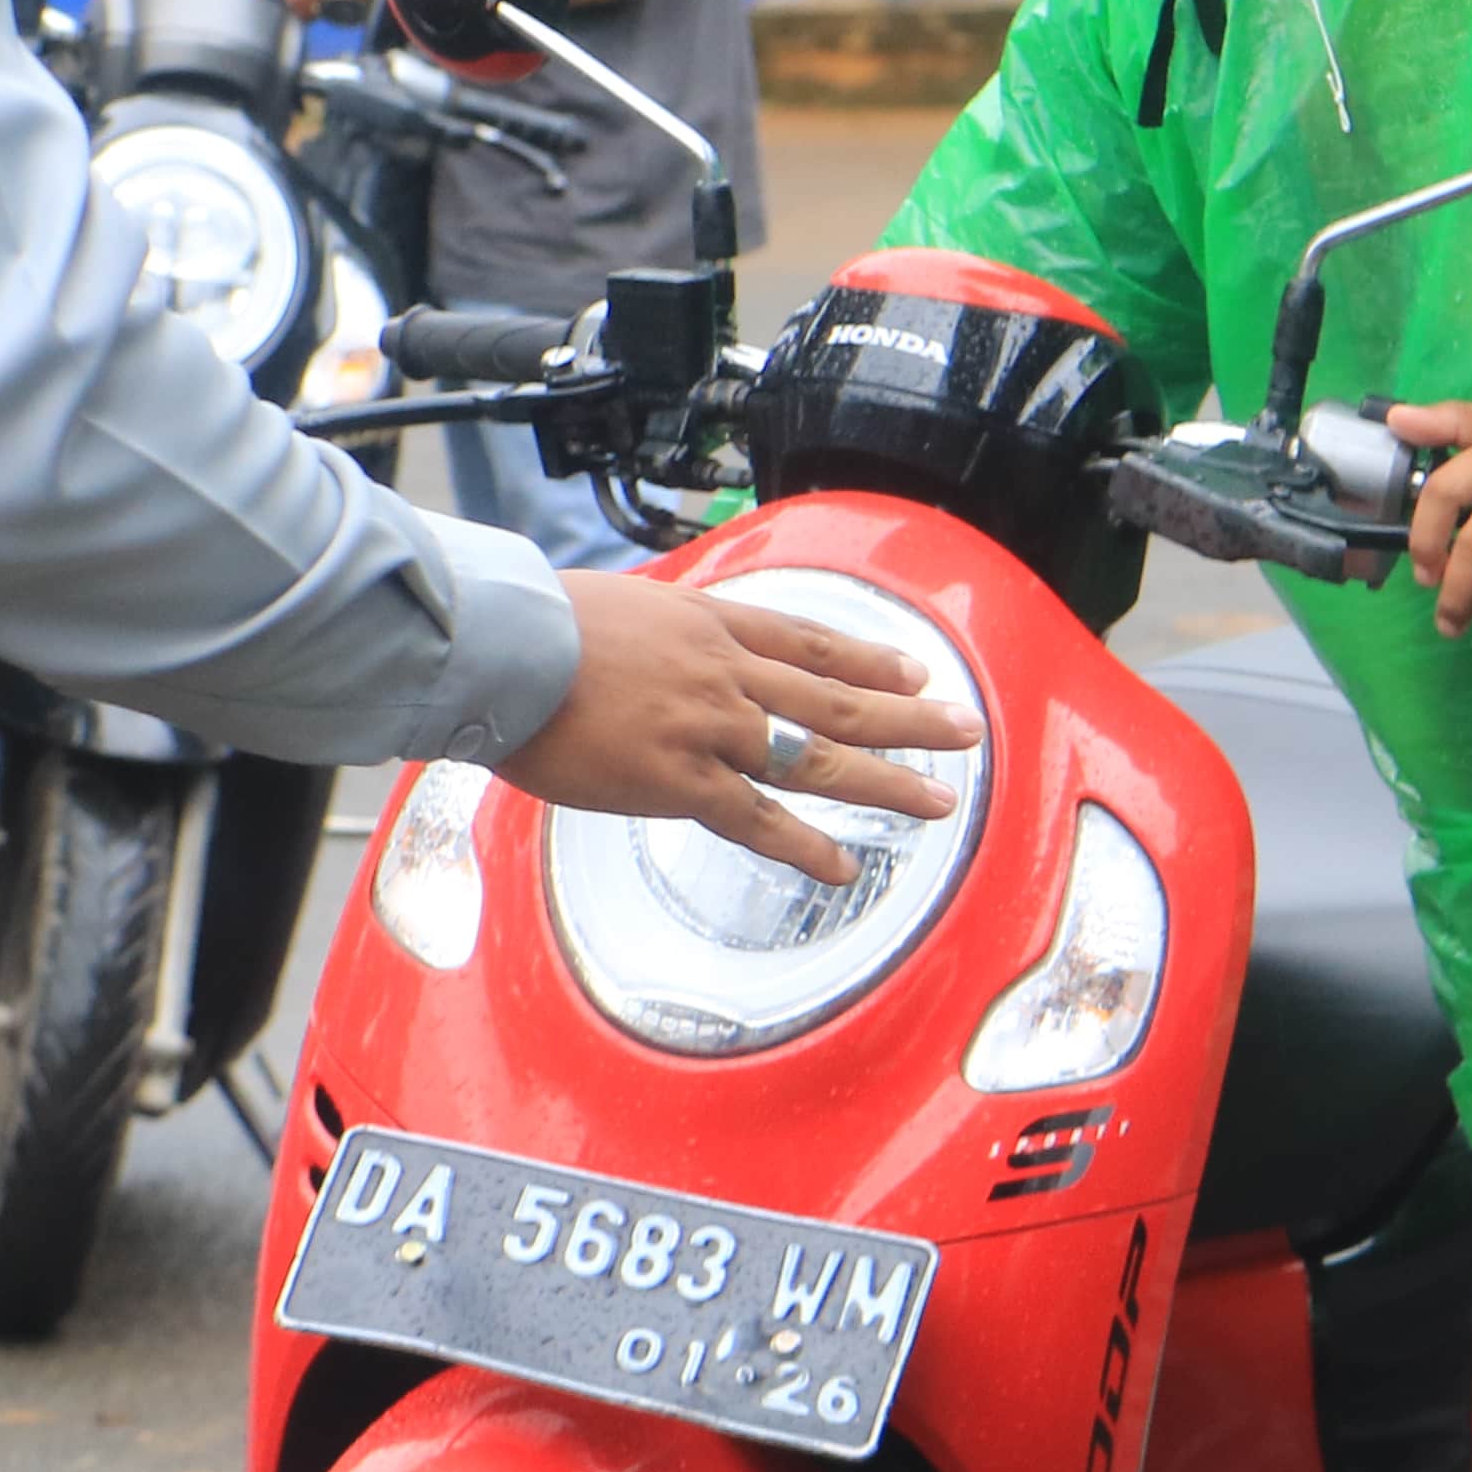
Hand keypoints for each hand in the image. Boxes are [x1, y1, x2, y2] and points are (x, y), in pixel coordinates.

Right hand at [502, 575, 986, 886]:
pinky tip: (845, 865)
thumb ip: (661, 633)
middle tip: (965, 730)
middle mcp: (729, 673)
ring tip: (939, 802)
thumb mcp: (621, 605)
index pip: (813, 643)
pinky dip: (807, 846)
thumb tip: (662, 648)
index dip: (870, 661)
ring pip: (819, 759)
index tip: (914, 672)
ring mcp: (712, 728)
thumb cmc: (541, 623)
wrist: (507, 647)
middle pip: (839, 699)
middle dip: (910, 718)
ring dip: (886, 781)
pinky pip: (759, 821)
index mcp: (713, 624)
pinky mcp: (681, 781)